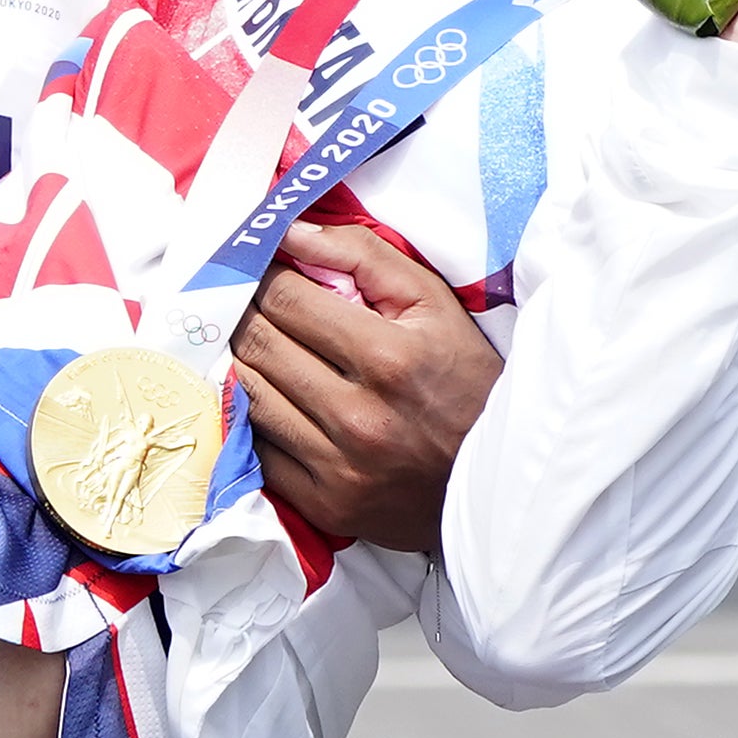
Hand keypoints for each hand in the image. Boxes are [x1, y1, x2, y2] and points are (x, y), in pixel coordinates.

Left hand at [232, 221, 498, 551]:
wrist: (495, 473)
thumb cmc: (464, 376)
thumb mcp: (433, 301)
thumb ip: (362, 255)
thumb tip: (289, 232)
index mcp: (389, 358)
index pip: (285, 298)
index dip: (263, 274)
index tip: (261, 267)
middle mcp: (360, 417)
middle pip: (257, 343)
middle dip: (245, 311)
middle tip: (249, 301)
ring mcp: (339, 467)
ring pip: (247, 393)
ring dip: (242, 360)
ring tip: (257, 344)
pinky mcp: (324, 505)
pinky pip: (255, 449)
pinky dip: (251, 416)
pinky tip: (269, 396)